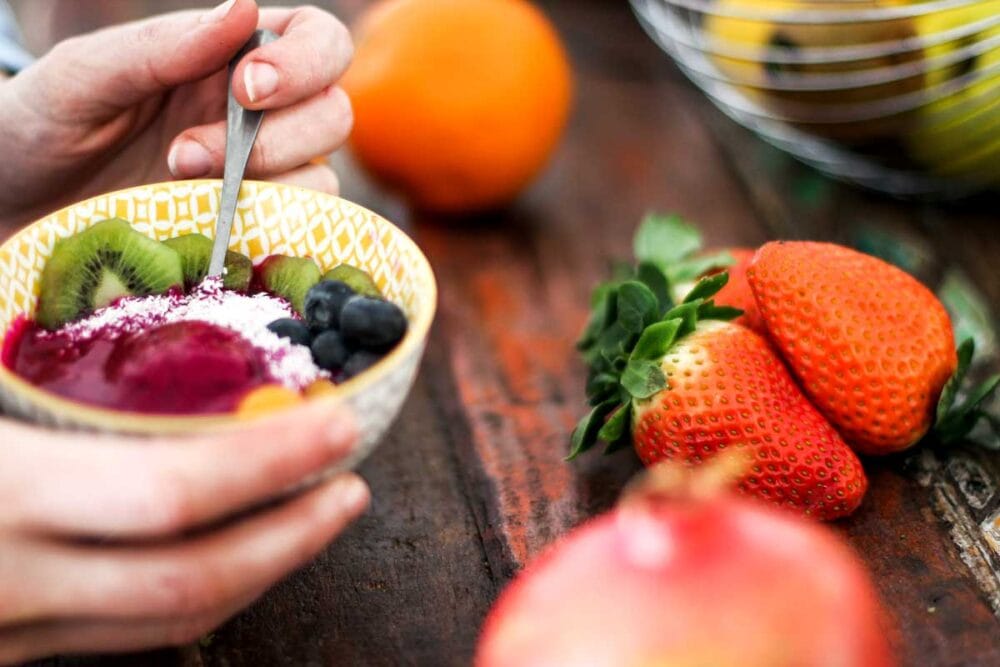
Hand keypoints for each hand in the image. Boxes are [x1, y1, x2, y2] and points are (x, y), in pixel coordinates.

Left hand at [0, 0, 352, 228]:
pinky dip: (267, 230)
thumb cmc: (42, 126)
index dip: (304, 62)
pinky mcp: (248, 234)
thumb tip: (244, 8)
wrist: (14, 208)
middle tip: (188, 152)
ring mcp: (259, 181)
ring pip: (325, 177)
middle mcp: (258, 117)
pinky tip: (209, 229)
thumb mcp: (82, 76)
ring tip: (181, 187)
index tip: (245, 87)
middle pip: (335, 113)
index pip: (317, 41)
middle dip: (278, 136)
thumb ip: (160, 46)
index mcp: (229, 57)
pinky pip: (297, 232)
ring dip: (268, 185)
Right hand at [0, 400, 367, 661]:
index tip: (338, 425)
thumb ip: (43, 372)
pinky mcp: (7, 648)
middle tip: (352, 487)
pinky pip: (123, 633)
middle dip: (293, 534)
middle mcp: (13, 578)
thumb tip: (138, 318)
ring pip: (166, 621)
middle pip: (191, 577)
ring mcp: (9, 629)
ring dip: (259, 574)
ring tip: (315, 518)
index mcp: (8, 490)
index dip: (271, 461)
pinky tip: (235, 556)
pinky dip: (194, 596)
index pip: (172, 489)